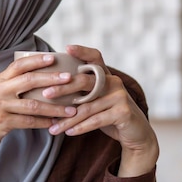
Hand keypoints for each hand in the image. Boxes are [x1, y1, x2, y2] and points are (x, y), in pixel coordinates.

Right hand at [0, 52, 77, 181]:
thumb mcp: (1, 96)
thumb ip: (15, 86)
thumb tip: (46, 78)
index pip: (19, 65)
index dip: (36, 60)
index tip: (53, 57)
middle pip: (28, 80)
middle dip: (51, 79)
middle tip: (70, 79)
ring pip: (32, 104)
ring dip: (54, 107)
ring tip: (71, 110)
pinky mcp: (1, 121)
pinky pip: (28, 121)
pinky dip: (44, 122)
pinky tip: (54, 123)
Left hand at [46, 45, 158, 176]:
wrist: (135, 134)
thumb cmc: (108, 115)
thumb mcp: (95, 101)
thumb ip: (80, 93)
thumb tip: (47, 91)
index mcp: (105, 76)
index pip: (95, 58)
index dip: (82, 51)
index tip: (67, 47)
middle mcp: (113, 82)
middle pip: (84, 81)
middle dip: (62, 88)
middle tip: (45, 94)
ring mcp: (120, 96)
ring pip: (87, 107)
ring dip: (67, 119)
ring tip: (53, 128)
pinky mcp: (124, 112)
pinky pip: (96, 119)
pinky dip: (80, 127)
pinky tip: (68, 132)